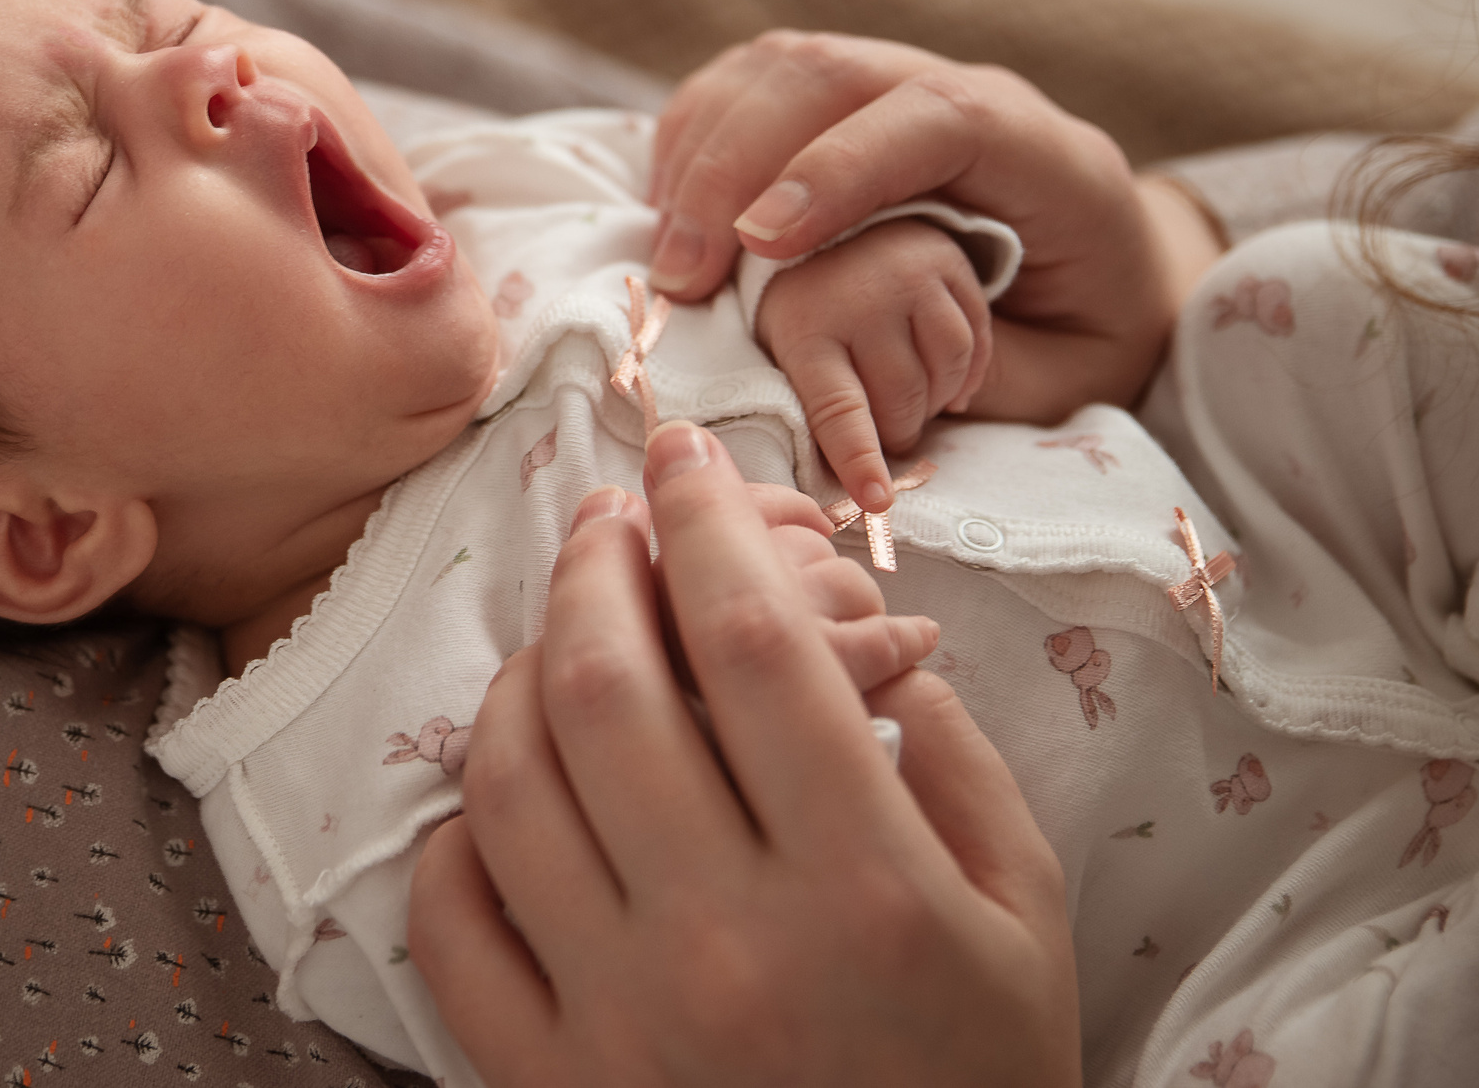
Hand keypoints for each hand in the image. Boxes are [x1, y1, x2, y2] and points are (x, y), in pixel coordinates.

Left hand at [412, 421, 1079, 1087]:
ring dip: (523, 670)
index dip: (710, 523)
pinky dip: (464, 826)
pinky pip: (454, 917)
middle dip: (599, 562)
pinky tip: (510, 786)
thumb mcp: (1024, 917)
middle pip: (611, 686)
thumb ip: (951, 760)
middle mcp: (723, 943)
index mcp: (864, 890)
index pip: (755, 646)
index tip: (686, 454)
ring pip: (511, 781)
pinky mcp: (546, 1082)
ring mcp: (616, 1019)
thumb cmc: (980, 1077)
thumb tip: (850, 630)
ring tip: (563, 628)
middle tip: (612, 514)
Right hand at [647, 30, 1200, 414]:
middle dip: (736, 167)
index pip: (936, 118)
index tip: (759, 244)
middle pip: (830, 73)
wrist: (1115, 269)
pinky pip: (751, 82)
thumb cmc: (1088, 332)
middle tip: (682, 272)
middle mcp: (967, 92)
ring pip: (779, 66)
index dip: (838, 166)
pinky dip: (696, 137)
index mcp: (1046, 154)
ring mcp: (900, 78)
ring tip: (669, 255)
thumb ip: (968, 363)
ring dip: (702, 151)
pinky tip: (672, 209)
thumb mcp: (1069, 376)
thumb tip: (842, 352)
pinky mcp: (845, 95)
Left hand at [756, 219, 992, 509]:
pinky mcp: (947, 259)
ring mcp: (908, 274)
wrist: (816, 224)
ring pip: (946, 372)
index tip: (877, 502)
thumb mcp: (783, 352)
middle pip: (902, 400)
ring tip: (910, 400)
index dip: (861, 461)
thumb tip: (852, 484)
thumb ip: (811, 407)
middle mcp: (859, 296)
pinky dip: (965, 372)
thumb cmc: (799, 311)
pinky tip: (944, 379)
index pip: (839, 410)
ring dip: (934, 401)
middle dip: (896, 431)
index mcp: (805, 326)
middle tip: (885, 430)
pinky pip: (976, 340)